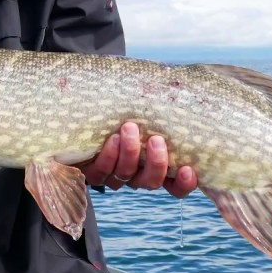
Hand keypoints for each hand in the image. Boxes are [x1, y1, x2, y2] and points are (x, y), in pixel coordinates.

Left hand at [80, 121, 197, 197]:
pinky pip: (102, 172)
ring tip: (130, 128)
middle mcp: (136, 175)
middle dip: (156, 163)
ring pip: (126, 174)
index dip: (184, 183)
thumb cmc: (123, 113)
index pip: (175, 185)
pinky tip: (113, 138)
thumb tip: (179, 87)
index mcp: (154, 165)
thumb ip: (160, 110)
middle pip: (151, 182)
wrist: (82, 122)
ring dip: (131, 152)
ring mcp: (114, 176)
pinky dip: (109, 156)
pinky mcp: (92, 173)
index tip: (189, 169)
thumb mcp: (145, 113)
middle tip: (156, 140)